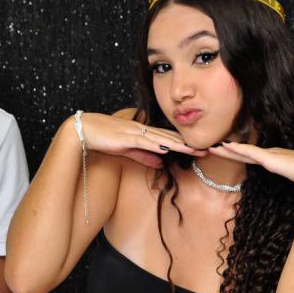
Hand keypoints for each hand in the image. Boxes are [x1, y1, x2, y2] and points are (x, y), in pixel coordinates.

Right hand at [77, 112, 204, 167]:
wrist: (84, 131)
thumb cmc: (104, 138)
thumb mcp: (128, 150)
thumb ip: (144, 156)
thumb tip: (161, 162)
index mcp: (144, 133)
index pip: (169, 139)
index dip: (186, 144)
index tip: (202, 148)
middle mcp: (143, 131)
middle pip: (171, 138)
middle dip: (190, 144)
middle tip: (209, 148)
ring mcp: (135, 133)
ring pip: (162, 139)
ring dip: (179, 145)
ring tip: (195, 150)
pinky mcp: (126, 137)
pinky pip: (144, 142)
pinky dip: (156, 145)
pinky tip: (167, 149)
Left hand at [208, 141, 293, 187]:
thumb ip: (287, 183)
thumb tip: (281, 192)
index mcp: (275, 160)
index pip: (251, 157)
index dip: (237, 154)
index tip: (225, 152)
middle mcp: (270, 155)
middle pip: (243, 152)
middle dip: (227, 151)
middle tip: (211, 148)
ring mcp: (269, 155)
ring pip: (242, 151)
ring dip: (226, 149)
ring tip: (212, 147)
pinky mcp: (270, 158)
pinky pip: (249, 152)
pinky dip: (237, 149)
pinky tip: (226, 146)